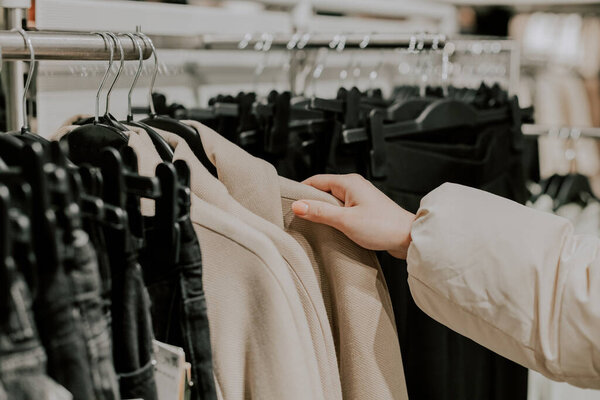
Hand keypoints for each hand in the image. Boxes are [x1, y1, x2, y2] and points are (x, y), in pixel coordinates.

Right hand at [292, 174, 415, 258]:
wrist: (408, 238)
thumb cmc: (382, 227)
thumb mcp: (345, 221)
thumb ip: (320, 212)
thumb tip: (297, 205)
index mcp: (348, 182)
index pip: (315, 180)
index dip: (300, 191)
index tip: (288, 202)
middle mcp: (354, 186)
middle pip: (322, 190)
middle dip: (310, 202)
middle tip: (297, 216)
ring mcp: (359, 198)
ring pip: (332, 201)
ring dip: (322, 211)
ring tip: (312, 224)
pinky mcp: (364, 209)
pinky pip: (341, 209)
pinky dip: (333, 217)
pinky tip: (329, 228)